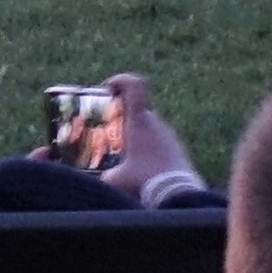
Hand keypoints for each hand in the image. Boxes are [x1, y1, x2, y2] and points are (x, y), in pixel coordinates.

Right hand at [102, 73, 204, 205]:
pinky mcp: (177, 147)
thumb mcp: (115, 179)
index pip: (135, 85)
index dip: (121, 80)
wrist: (178, 192)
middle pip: (137, 107)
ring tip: (123, 152)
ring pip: (147, 125)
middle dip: (121, 115)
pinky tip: (140, 166)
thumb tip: (93, 180)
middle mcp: (156, 122)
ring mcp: (169, 134)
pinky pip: (158, 139)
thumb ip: (103, 176)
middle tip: (108, 128)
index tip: (108, 88)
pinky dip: (147, 146)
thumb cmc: (145, 181)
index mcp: (139, 121)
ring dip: (134, 132)